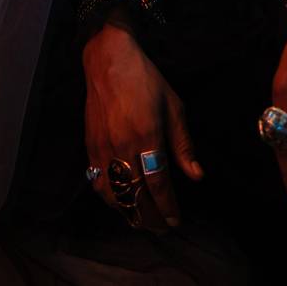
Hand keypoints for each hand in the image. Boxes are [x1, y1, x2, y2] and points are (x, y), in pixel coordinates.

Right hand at [83, 24, 202, 231]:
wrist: (109, 59)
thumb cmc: (145, 79)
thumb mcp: (173, 106)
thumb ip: (183, 144)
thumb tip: (196, 175)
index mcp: (147, 136)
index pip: (158, 184)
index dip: (168, 207)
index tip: (175, 221)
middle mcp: (123, 146)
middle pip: (136, 195)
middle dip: (151, 217)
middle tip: (163, 226)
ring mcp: (104, 147)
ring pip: (115, 195)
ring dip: (130, 212)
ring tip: (143, 220)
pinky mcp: (90, 145)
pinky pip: (98, 182)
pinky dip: (110, 199)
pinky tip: (120, 202)